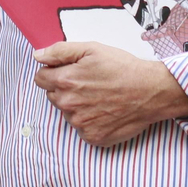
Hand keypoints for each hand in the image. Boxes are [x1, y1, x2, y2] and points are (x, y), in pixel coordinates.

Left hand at [32, 42, 187, 146]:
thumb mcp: (91, 49)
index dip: (52, 72)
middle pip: (53, 96)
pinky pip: (81, 128)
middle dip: (64, 88)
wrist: (150, 92)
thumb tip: (38, 56)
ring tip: (98, 96)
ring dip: (76, 105)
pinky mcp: (92, 137)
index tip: (67, 71)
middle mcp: (69, 105)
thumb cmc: (122, 67)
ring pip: (67, 112)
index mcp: (65, 81)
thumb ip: (60, 51)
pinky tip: (104, 110)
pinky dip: (89, 120)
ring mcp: (80, 124)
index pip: (41, 79)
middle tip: (87, 82)